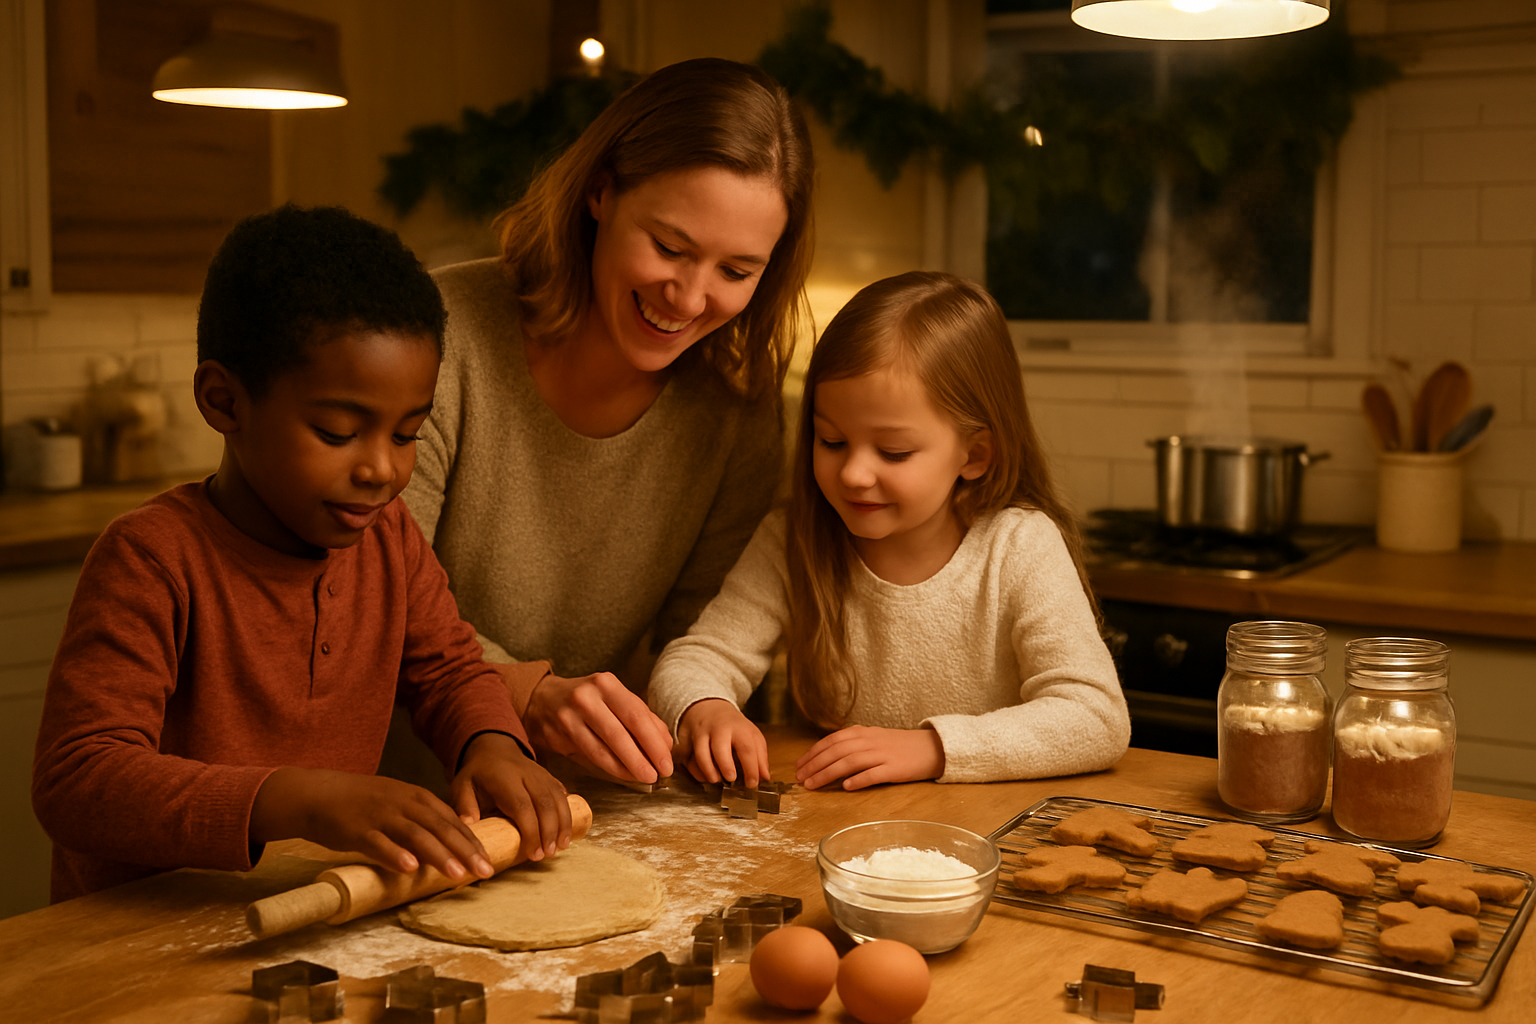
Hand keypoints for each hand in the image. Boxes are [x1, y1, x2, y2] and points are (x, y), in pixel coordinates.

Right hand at [250, 767, 494, 881]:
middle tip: (485, 872)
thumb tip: (452, 843)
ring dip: (437, 855)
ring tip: (456, 874)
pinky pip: (378, 843)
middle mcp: (403, 803)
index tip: (490, 860)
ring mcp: (380, 815)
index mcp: (416, 797)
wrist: (318, 794)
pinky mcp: (356, 829)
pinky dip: (394, 855)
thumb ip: (423, 820)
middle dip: (465, 850)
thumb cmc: (363, 804)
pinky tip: (409, 868)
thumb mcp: (398, 804)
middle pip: (440, 827)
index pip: (451, 820)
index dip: (472, 841)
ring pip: (414, 835)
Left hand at [451, 732, 571, 861]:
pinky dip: (568, 814)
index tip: (533, 854)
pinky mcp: (550, 778)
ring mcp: (542, 775)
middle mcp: (528, 775)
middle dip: (550, 831)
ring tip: (561, 847)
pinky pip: (563, 795)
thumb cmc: (477, 774)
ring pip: (558, 799)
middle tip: (548, 855)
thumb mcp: (462, 786)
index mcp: (505, 779)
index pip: (522, 806)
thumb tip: (468, 827)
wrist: (493, 749)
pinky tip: (567, 831)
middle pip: (545, 804)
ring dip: (563, 824)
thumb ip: (464, 806)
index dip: (531, 831)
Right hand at [523, 671, 674, 783]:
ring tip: (645, 777)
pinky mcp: (560, 734)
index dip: (655, 741)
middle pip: (622, 731)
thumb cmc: (588, 702)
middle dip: (645, 756)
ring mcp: (571, 715)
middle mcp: (588, 697)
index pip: (637, 714)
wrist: (543, 700)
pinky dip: (612, 767)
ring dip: (629, 766)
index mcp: (607, 684)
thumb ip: (641, 718)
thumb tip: (666, 744)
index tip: (667, 760)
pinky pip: (591, 755)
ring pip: (605, 747)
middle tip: (660, 774)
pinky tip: (625, 774)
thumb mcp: (614, 700)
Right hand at [676, 698, 770, 787]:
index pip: (747, 748)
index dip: (751, 768)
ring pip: (700, 753)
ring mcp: (701, 734)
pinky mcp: (687, 740)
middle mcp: (719, 730)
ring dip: (708, 769)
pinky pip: (688, 758)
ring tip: (716, 780)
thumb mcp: (751, 735)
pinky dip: (696, 770)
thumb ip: (760, 756)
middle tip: (731, 779)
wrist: (709, 707)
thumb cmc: (733, 727)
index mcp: (739, 728)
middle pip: (720, 747)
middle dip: (726, 766)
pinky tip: (705, 776)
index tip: (752, 783)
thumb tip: (764, 777)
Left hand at [794, 725, 945, 790]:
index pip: (831, 741)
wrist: (930, 748)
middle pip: (836, 752)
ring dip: (827, 774)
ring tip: (813, 785)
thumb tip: (825, 756)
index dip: (812, 753)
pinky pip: (873, 774)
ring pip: (849, 762)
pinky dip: (858, 779)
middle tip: (800, 779)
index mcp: (862, 733)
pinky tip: (846, 787)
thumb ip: (851, 745)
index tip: (798, 766)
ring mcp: (881, 754)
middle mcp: (869, 741)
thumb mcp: (872, 739)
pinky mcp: (894, 768)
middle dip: (814, 765)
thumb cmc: (897, 746)